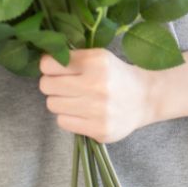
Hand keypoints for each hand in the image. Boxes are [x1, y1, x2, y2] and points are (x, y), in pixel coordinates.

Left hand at [39, 49, 153, 143]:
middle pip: (46, 86)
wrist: (145, 98)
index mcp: (96, 62)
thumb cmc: (116, 74)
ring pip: (52, 105)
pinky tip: (82, 111)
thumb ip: (72, 58)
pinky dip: (69, 116)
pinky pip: (63, 122)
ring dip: (60, 101)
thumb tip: (42, 63)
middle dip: (51, 83)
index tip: (54, 68)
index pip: (49, 65)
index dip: (48, 66)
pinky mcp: (99, 129)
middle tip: (63, 84)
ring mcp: (98, 110)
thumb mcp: (99, 57)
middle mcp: (96, 85)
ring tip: (75, 98)